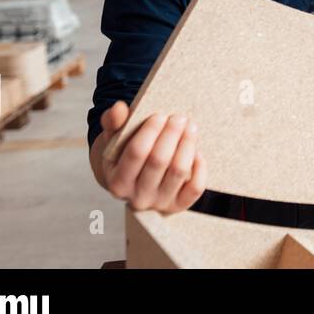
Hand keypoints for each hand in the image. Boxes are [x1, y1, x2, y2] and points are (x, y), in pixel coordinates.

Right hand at [91, 102, 206, 213]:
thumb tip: (118, 108)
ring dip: (187, 144)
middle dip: (171, 135)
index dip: (150, 131)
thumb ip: (113, 122)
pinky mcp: (179, 205)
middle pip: (159, 160)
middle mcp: (137, 197)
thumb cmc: (124, 154)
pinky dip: (199, 168)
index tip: (160, 115)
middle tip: (179, 117)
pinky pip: (195, 188)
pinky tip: (197, 151)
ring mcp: (159, 203)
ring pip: (178, 171)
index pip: (136, 152)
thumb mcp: (114, 140)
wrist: (135, 181)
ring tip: (191, 126)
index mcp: (118, 181)